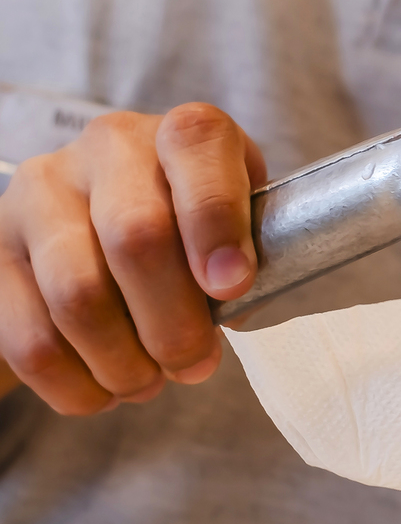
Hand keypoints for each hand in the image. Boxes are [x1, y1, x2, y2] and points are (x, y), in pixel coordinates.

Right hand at [0, 104, 265, 413]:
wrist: (102, 224)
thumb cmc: (194, 234)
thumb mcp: (239, 228)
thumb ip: (247, 257)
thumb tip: (230, 304)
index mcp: (179, 135)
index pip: (196, 147)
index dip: (217, 222)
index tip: (232, 288)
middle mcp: (105, 148)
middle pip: (135, 238)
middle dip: (175, 324)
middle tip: (195, 365)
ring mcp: (39, 195)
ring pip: (78, 295)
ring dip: (124, 362)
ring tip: (149, 381)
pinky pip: (31, 338)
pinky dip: (77, 382)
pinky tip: (105, 388)